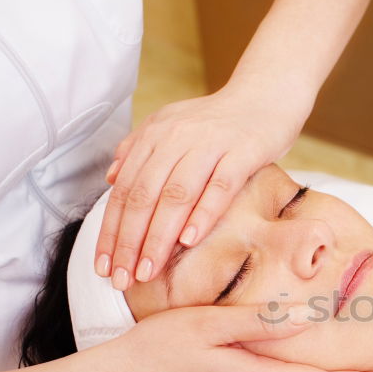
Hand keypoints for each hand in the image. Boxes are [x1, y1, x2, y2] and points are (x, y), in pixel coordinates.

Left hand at [96, 80, 313, 289]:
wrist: (267, 93)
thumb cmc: (221, 121)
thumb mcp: (173, 128)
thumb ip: (140, 149)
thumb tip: (111, 178)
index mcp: (156, 135)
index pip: (124, 190)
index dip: (111, 230)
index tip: (105, 266)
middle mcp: (177, 138)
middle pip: (144, 195)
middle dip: (130, 241)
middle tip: (123, 279)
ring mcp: (210, 144)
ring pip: (176, 194)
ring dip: (159, 236)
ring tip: (149, 269)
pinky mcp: (244, 151)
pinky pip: (220, 186)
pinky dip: (203, 214)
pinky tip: (190, 241)